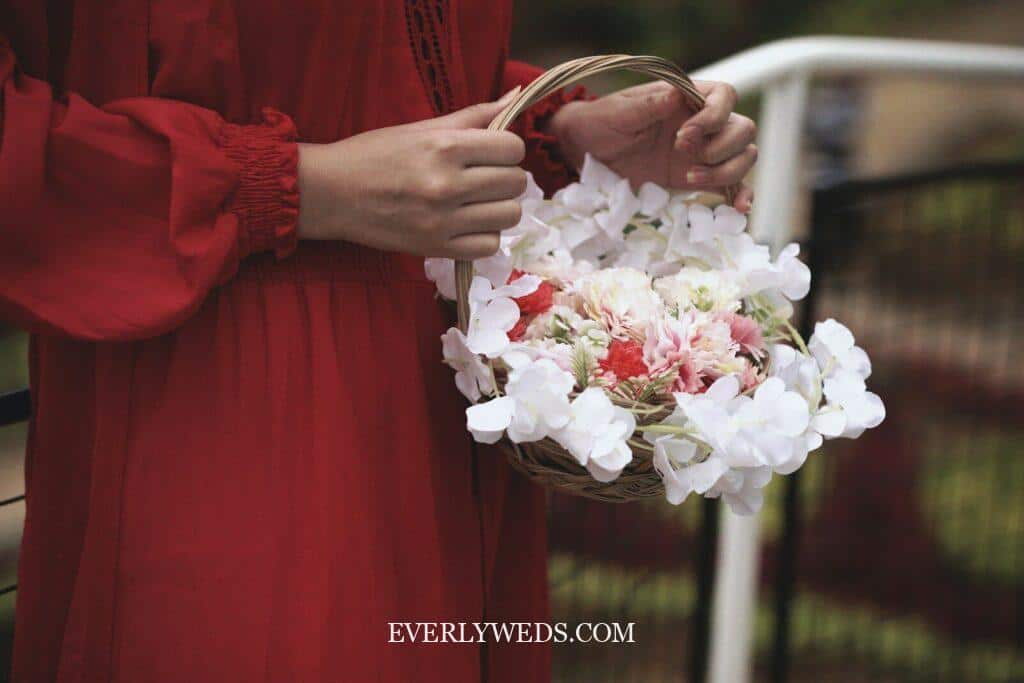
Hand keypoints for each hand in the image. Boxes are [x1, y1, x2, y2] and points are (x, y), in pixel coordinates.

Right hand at [297, 89, 526, 258]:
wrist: (331, 194)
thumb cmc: (374, 154)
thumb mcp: (421, 128)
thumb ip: (472, 116)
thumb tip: (514, 100)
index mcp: (444, 147)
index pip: (512, 149)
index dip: (508, 149)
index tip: (493, 152)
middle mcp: (446, 184)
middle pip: (516, 183)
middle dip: (506, 176)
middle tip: (485, 176)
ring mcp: (442, 220)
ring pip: (509, 216)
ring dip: (499, 207)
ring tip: (478, 202)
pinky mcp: (435, 248)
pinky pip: (489, 246)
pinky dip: (485, 235)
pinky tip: (469, 224)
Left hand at [547, 80, 756, 211]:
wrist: (583, 153)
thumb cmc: (599, 123)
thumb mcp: (617, 112)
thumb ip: (647, 106)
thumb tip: (677, 96)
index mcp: (686, 97)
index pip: (724, 96)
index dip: (714, 116)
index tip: (684, 135)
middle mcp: (702, 123)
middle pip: (743, 129)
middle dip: (722, 146)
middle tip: (682, 156)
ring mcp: (702, 152)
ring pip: (743, 157)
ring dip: (726, 171)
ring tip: (689, 179)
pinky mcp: (696, 178)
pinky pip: (730, 186)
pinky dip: (738, 196)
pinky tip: (740, 209)